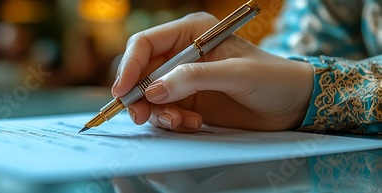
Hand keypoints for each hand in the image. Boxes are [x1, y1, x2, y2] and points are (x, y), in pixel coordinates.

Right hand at [112, 12, 313, 131]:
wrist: (292, 104)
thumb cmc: (271, 78)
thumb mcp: (236, 73)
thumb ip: (194, 78)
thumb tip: (154, 90)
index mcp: (191, 33)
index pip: (146, 44)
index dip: (129, 66)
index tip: (122, 91)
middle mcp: (182, 54)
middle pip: (141, 72)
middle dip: (139, 95)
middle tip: (142, 116)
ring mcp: (184, 79)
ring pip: (150, 96)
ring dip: (160, 112)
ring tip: (183, 120)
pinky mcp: (188, 100)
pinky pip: (165, 112)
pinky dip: (173, 121)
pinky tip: (195, 122)